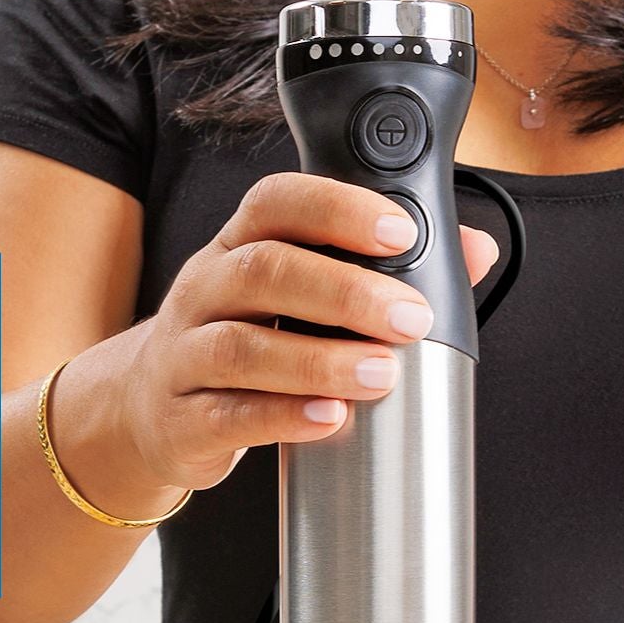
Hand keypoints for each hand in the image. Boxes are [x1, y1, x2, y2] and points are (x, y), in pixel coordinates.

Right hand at [78, 172, 499, 495]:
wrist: (149, 411)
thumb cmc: (241, 340)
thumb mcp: (294, 295)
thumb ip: (381, 270)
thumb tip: (474, 250)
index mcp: (237, 246)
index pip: (276, 202)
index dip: (338, 209)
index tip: (401, 232)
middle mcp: (204, 290)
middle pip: (265, 272)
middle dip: (346, 292)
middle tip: (410, 319)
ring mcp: (184, 356)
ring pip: (243, 348)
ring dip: (319, 360)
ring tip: (381, 374)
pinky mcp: (181, 420)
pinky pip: (228, 415)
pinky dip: (282, 418)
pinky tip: (329, 419)